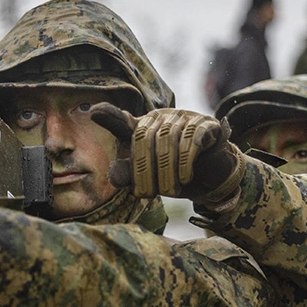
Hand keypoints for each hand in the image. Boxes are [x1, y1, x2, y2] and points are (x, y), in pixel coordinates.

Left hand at [90, 104, 245, 207]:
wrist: (212, 178)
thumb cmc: (174, 175)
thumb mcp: (148, 179)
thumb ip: (129, 175)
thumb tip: (113, 174)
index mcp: (141, 129)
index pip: (121, 120)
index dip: (109, 115)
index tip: (94, 112)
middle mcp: (160, 118)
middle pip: (144, 137)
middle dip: (144, 170)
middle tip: (146, 195)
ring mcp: (184, 118)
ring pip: (168, 139)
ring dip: (167, 170)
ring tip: (170, 191)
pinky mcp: (205, 124)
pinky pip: (192, 139)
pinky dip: (186, 160)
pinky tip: (186, 177)